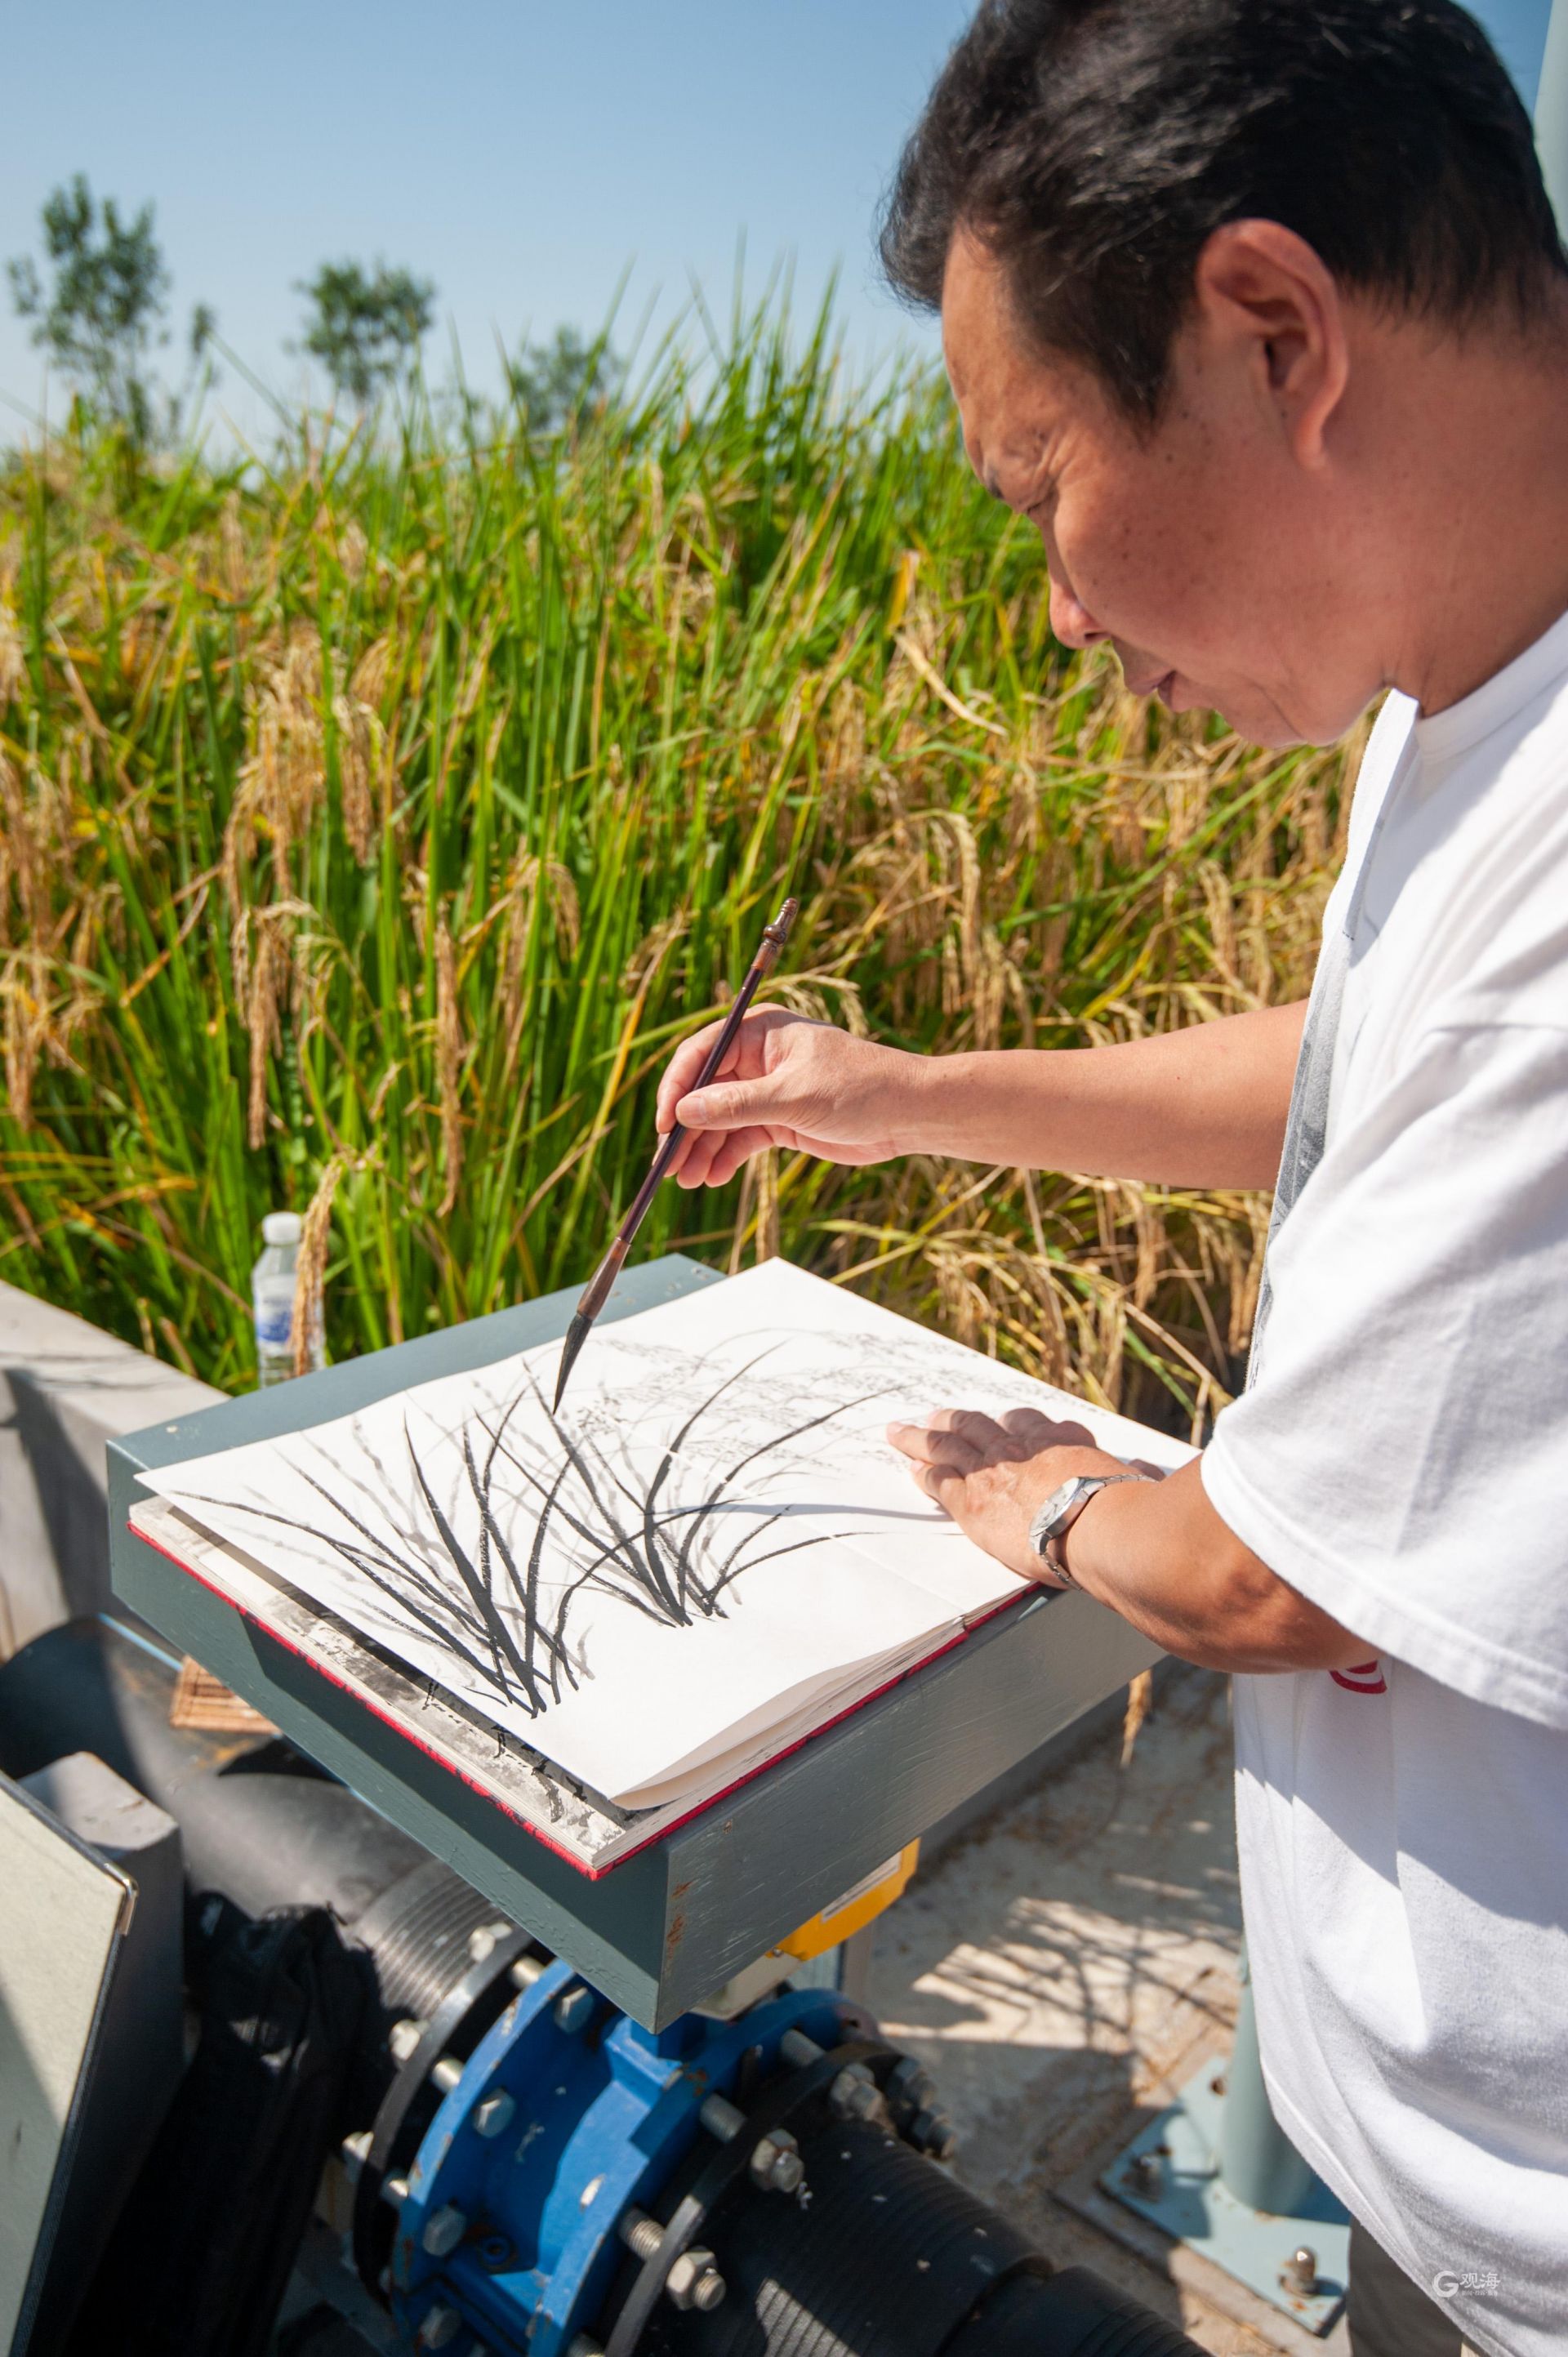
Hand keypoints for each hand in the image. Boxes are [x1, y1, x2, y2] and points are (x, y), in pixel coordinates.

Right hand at [655, 1008, 921, 1188]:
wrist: (908, 1115)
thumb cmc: (861, 1088)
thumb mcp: (795, 1096)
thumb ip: (738, 1105)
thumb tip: (685, 1112)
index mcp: (760, 1032)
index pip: (702, 1055)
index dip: (677, 1089)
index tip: (665, 1124)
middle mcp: (757, 1058)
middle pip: (704, 1092)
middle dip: (685, 1129)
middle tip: (667, 1165)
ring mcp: (766, 1090)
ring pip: (719, 1120)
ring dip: (701, 1149)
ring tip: (686, 1180)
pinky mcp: (778, 1120)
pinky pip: (740, 1138)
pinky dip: (725, 1158)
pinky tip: (712, 1177)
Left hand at [886, 1406, 1129, 1583]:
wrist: (1103, 1530)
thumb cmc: (1127, 1512)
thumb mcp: (1136, 1485)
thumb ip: (1136, 1476)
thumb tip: (1149, 1473)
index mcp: (1060, 1443)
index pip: (1030, 1424)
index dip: (1012, 1424)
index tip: (1004, 1422)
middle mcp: (1023, 1448)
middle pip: (980, 1426)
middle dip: (957, 1421)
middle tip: (938, 1417)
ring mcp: (993, 1471)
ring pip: (948, 1443)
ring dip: (923, 1436)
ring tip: (902, 1430)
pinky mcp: (972, 1500)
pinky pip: (938, 1479)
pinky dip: (922, 1471)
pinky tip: (909, 1467)